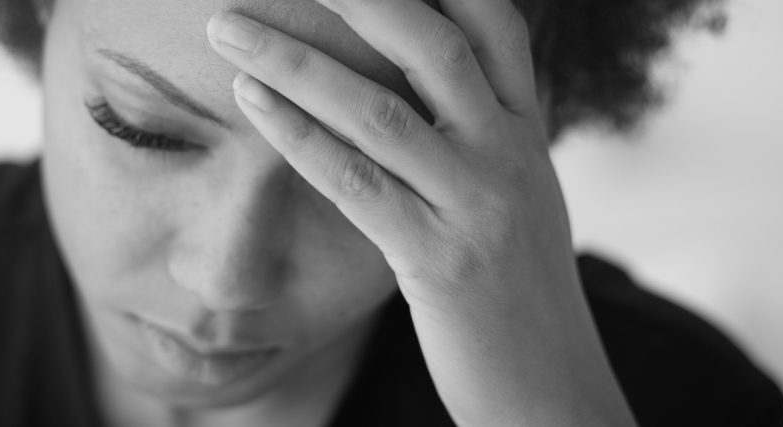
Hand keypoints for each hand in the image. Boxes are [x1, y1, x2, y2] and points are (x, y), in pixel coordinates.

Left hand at [206, 1, 635, 425]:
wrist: (553, 388)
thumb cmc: (518, 293)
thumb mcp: (519, 196)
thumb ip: (484, 132)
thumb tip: (430, 82)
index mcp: (528, 132)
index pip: (495, 26)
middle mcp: (509, 156)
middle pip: (433, 47)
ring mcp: (475, 207)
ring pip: (378, 112)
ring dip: (293, 61)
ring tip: (229, 30)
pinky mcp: (437, 262)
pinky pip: (356, 183)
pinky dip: (297, 134)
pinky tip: (250, 102)